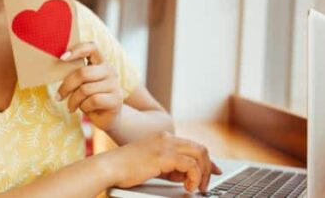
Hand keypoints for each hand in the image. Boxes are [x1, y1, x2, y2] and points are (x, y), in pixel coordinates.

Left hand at [56, 41, 122, 131]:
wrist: (106, 117)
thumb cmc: (89, 97)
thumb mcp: (81, 83)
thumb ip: (75, 73)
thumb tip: (58, 64)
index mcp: (101, 62)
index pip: (92, 47)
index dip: (76, 49)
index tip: (62, 58)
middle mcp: (110, 70)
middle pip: (83, 73)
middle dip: (67, 86)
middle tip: (58, 96)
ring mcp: (114, 85)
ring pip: (85, 89)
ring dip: (74, 100)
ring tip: (71, 106)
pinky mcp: (116, 99)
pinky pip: (93, 101)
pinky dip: (84, 107)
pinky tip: (85, 109)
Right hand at [104, 131, 222, 192]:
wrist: (110, 167)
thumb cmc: (126, 169)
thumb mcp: (153, 166)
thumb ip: (170, 168)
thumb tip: (187, 176)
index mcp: (163, 138)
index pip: (193, 145)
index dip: (206, 160)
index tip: (214, 170)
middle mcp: (167, 137)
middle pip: (200, 148)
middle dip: (208, 167)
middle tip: (207, 183)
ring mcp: (166, 144)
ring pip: (199, 155)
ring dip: (203, 173)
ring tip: (197, 187)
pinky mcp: (165, 155)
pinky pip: (191, 165)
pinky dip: (194, 177)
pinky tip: (188, 187)